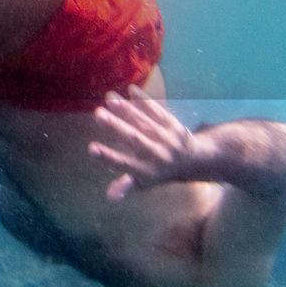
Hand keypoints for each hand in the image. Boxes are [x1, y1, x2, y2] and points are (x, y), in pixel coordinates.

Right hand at [88, 85, 197, 199]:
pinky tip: (131, 89)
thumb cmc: (160, 172)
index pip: (124, 164)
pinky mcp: (173, 124)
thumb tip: (109, 197)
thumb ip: (126, 185)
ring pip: (144, 122)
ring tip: (109, 97)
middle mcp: (157, 155)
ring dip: (127, 109)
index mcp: (147, 171)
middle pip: (134, 139)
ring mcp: (166, 138)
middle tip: (97, 114)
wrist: (195, 162)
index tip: (90, 148)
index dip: (108, 157)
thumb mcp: (145, 182)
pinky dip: (145, 101)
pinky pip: (158, 111)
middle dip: (115, 126)